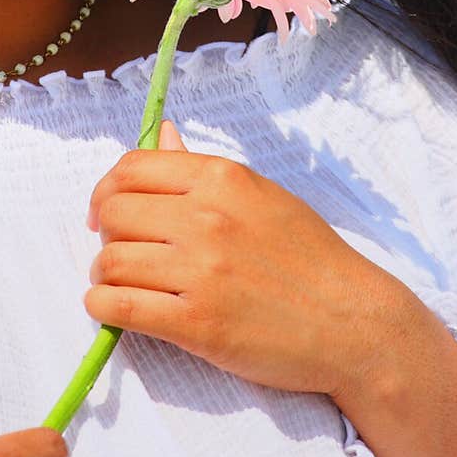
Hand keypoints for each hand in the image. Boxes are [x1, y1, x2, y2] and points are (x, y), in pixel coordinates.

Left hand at [84, 120, 400, 399]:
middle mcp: (206, 219)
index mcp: (223, 179)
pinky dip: (103, 308)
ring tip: (122, 284)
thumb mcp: (264, 196)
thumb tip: (162, 132)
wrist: (352, 321)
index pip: (132, 168)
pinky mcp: (196, 324)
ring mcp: (200, 272)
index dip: (107, 190)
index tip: (109, 212)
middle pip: (115, 213)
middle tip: (121, 251)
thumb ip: (203, 169)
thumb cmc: (312, 259)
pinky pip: (118, 307)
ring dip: (104, 275)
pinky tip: (115, 309)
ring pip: (110, 262)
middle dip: (107, 233)